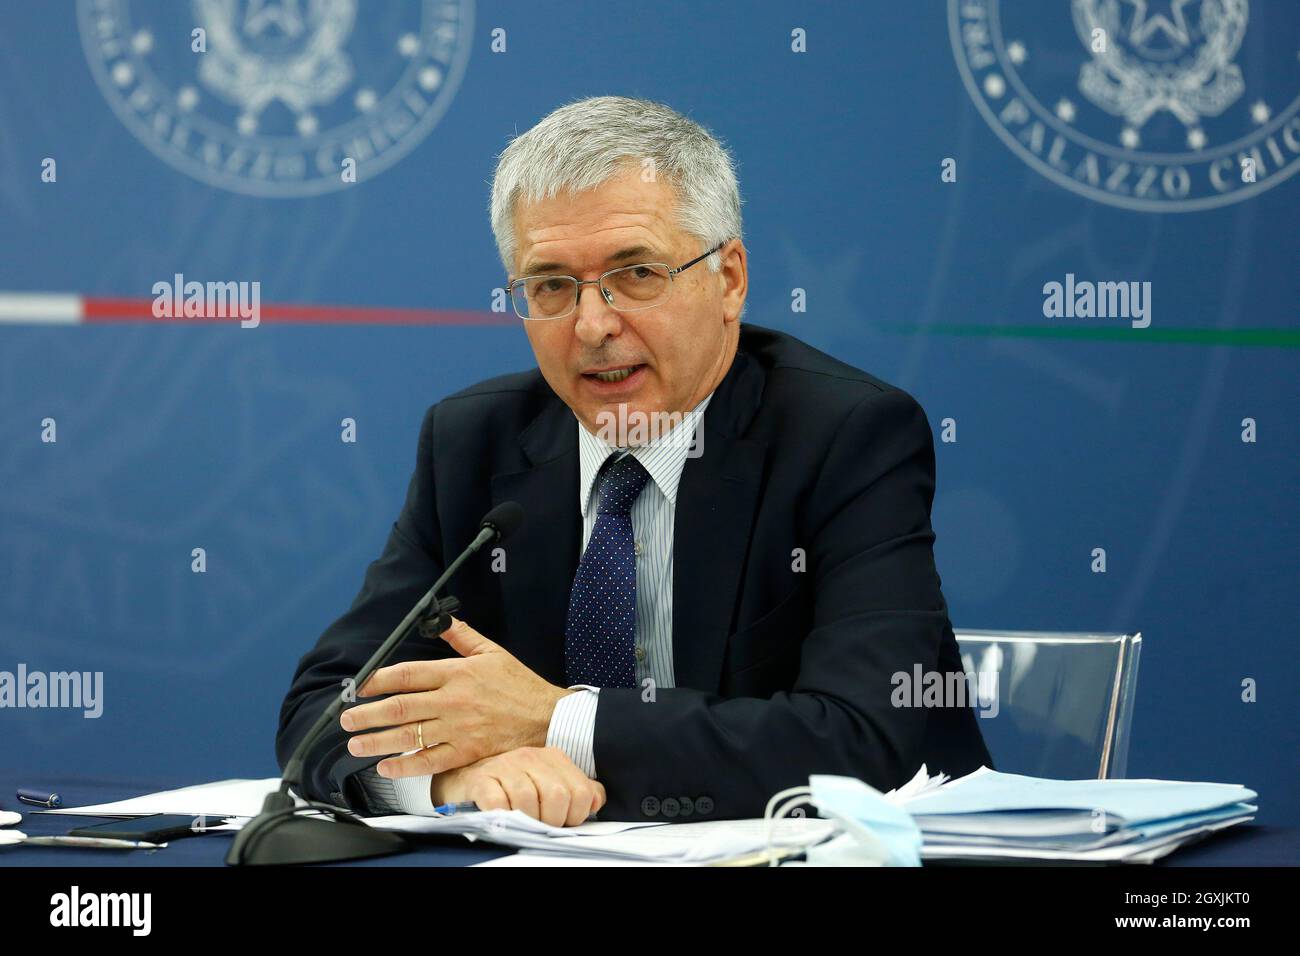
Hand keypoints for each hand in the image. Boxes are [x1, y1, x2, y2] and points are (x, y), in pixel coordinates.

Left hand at [340, 616, 572, 779]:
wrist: (547, 717)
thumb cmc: (520, 685)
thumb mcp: (492, 653)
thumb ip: (463, 637)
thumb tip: (443, 620)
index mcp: (456, 673)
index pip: (407, 674)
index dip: (378, 680)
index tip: (359, 687)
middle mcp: (452, 701)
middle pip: (400, 707)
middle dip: (367, 713)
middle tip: (346, 719)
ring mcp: (458, 729)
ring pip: (409, 735)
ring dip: (377, 740)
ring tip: (355, 744)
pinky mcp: (466, 752)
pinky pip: (429, 761)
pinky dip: (405, 766)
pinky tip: (386, 767)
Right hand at [432, 746, 605, 826]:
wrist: (465, 780)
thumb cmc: (511, 786)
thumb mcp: (548, 783)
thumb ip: (577, 790)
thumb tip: (596, 800)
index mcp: (553, 757)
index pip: (580, 792)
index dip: (574, 816)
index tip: (561, 822)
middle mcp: (530, 757)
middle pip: (557, 796)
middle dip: (552, 821)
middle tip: (540, 826)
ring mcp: (504, 766)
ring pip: (528, 801)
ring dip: (527, 820)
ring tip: (521, 822)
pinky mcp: (481, 780)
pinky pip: (499, 804)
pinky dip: (503, 816)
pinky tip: (502, 817)